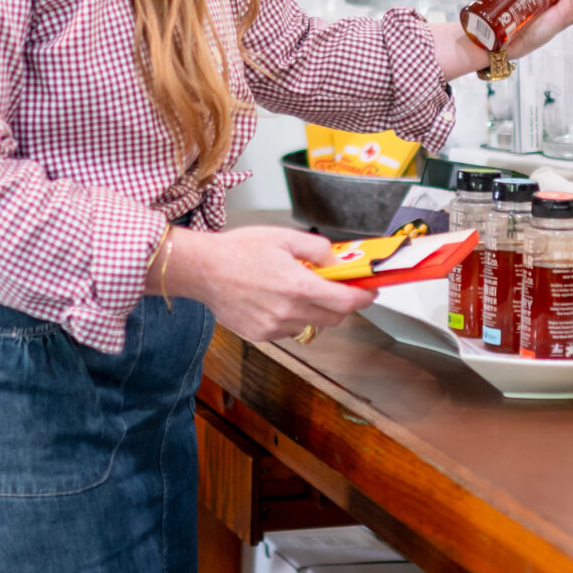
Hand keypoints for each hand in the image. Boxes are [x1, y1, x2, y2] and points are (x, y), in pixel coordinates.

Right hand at [155, 224, 377, 343]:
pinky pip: (290, 330)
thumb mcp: (284, 237)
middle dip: (342, 304)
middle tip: (339, 288)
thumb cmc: (238, 250)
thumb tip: (337, 263)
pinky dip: (294, 318)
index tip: (371, 291)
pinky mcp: (261, 335)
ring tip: (301, 290)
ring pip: (313, 325)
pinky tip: (279, 300)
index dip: (364, 297)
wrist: (202, 270)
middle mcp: (289, 311)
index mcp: (298, 286)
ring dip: (317, 311)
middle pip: (334, 317)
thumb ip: (318, 250)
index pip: (346, 301)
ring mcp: (274, 327)